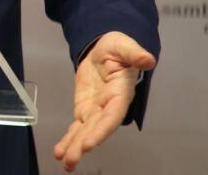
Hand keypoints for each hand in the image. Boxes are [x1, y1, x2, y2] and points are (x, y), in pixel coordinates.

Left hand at [53, 31, 155, 171]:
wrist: (104, 49)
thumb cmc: (117, 48)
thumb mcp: (124, 45)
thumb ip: (134, 53)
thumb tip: (147, 60)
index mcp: (120, 93)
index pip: (111, 115)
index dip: (101, 130)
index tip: (88, 143)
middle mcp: (108, 107)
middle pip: (96, 128)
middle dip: (84, 144)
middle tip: (71, 160)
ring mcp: (95, 110)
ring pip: (85, 131)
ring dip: (74, 147)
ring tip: (65, 162)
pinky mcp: (84, 109)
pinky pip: (76, 127)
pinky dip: (68, 139)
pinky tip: (59, 152)